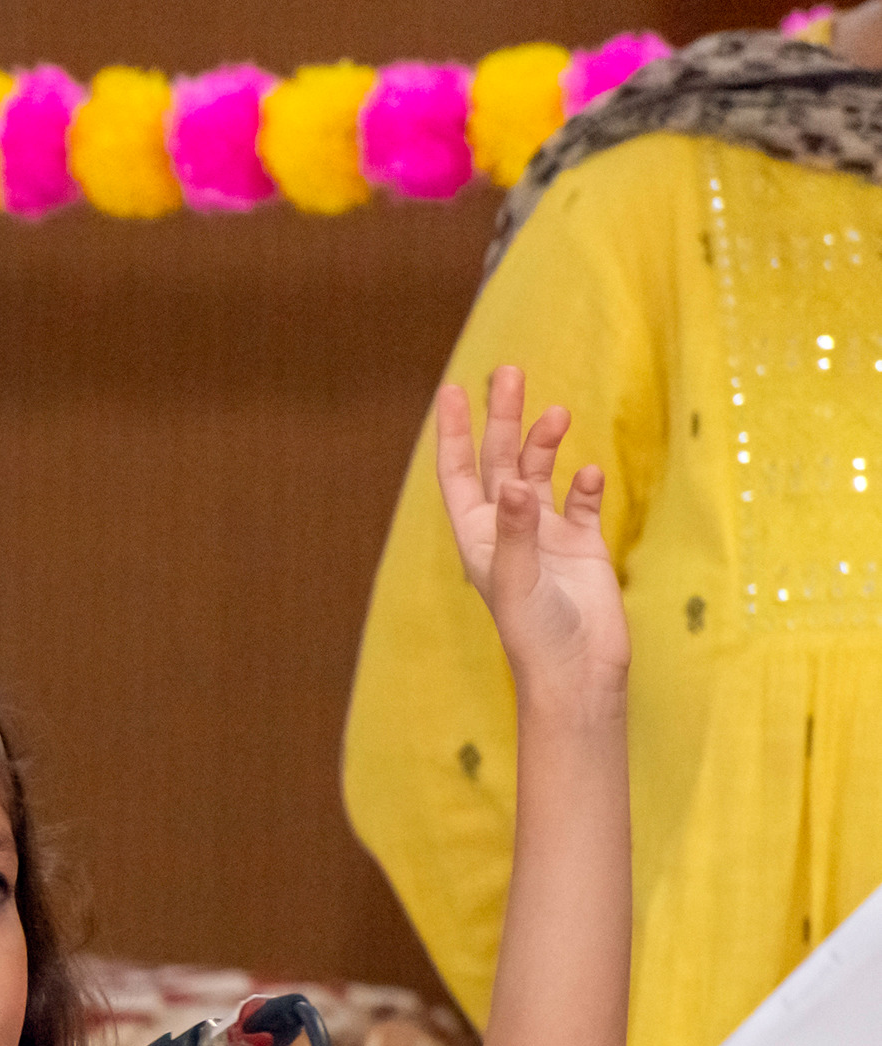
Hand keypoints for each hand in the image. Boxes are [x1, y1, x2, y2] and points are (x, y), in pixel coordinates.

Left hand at [432, 365, 625, 709]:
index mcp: (478, 536)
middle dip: (503, 419)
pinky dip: (588, 486)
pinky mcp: (584, 547)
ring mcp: (548, 536)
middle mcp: (509, 530)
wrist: (578, 672)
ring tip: (556, 414)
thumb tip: (514, 484)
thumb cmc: (534, 634)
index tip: (451, 390)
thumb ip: (517, 530)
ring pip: (543, 475)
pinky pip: (585, 504)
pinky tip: (592, 474)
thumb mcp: (517, 578)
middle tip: (509, 373)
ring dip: (546, 444)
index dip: (453, 433)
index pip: (459, 474)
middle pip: (501, 462)